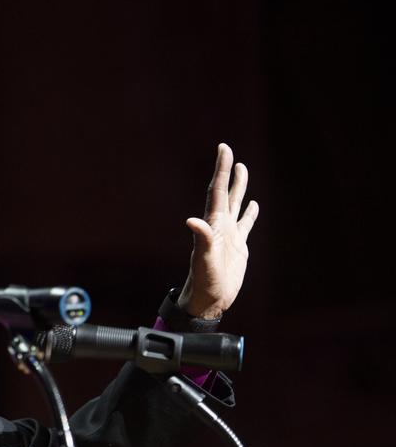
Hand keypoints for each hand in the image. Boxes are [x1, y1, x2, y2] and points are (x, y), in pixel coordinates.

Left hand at [177, 143, 259, 318]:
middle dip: (228, 173)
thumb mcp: (204, 259)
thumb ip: (201, 239)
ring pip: (236, 205)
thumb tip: (192, 221)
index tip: (224, 148)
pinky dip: (249, 214)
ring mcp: (229, 235)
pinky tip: (253, 206)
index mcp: (213, 224)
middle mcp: (220, 226)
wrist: (208, 299)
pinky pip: (245, 225)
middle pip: (225, 192)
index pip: (217, 190)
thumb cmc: (204, 281)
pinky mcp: (238, 246)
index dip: (221, 169)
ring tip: (243, 170)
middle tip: (229, 153)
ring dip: (239, 188)